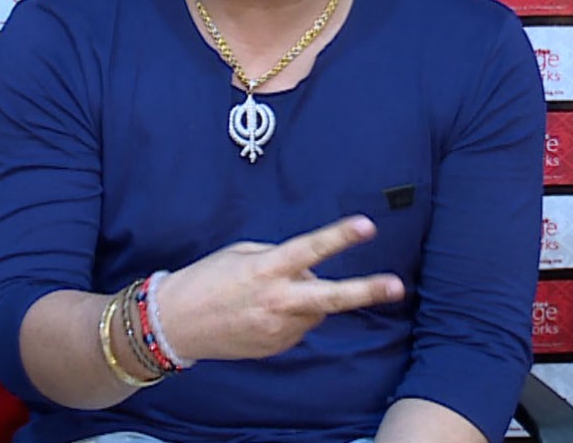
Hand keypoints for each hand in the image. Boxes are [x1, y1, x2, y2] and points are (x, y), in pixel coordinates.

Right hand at [155, 215, 404, 362]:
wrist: (176, 323)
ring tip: (268, 295)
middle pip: (330, 295)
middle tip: (396, 286)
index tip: (365, 226)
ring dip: (306, 298)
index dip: (338, 236)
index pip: (308, 249)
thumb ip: (276, 257)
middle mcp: (276, 301)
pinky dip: (289, 316)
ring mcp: (278, 328)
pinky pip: (298, 326)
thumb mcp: (238, 255)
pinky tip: (260, 313)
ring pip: (315, 308)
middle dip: (365, 291)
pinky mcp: (277, 346)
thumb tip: (308, 269)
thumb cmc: (205, 280)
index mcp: (264, 270)